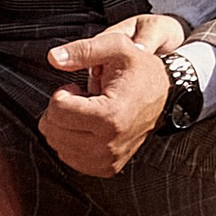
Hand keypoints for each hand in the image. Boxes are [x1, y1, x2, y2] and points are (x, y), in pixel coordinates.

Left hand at [40, 22, 170, 176]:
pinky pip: (70, 159)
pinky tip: (87, 127)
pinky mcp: (108, 168)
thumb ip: (83, 50)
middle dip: (58, 111)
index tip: (75, 88)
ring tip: (84, 112)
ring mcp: (109, 159)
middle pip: (54, 131)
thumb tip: (53, 58)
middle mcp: (110, 143)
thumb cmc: (139, 70)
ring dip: (64, 127)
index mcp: (111, 115)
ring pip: (58, 147)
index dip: (61, 93)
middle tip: (78, 100)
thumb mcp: (116, 47)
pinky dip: (71, 142)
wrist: (162, 94)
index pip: (58, 110)